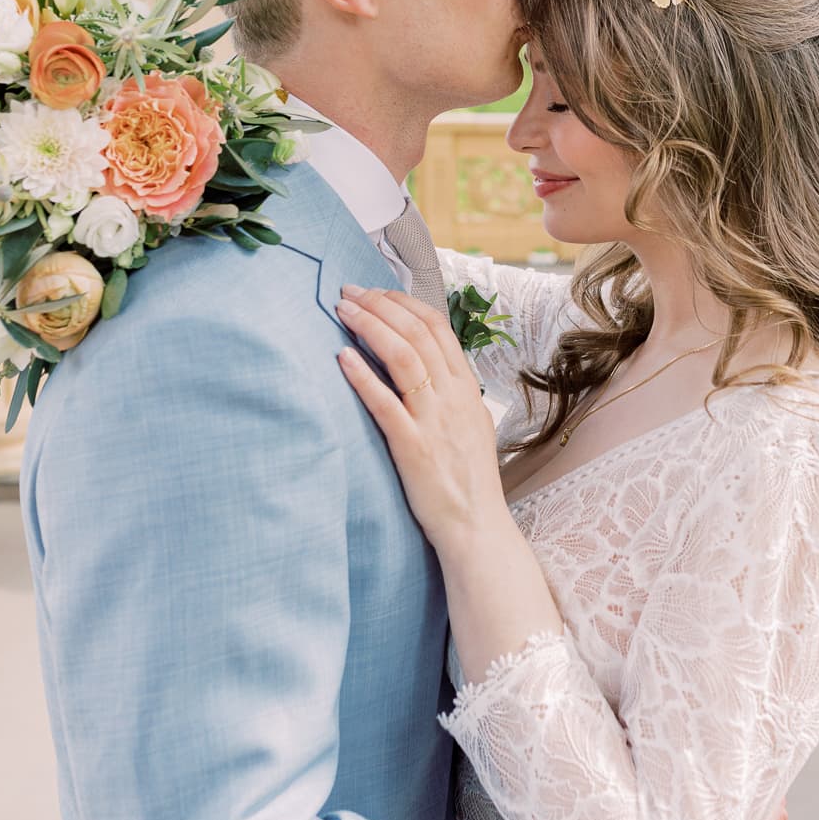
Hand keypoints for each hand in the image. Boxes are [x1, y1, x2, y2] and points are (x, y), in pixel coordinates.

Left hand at [336, 287, 506, 550]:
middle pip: (417, 333)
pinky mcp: (413, 447)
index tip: (376, 292)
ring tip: (342, 310)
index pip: (438, 328)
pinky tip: (342, 357)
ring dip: (369, 327)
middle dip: (380, 305)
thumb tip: (436, 371)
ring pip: (403, 356)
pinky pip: (385, 403)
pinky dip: (363, 375)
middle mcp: (452, 397)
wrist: (476, 528)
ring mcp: (434, 420)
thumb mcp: (472, 427)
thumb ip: (455, 396)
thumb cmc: (469, 482)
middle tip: (349, 291)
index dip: (404, 303)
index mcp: (466, 389)